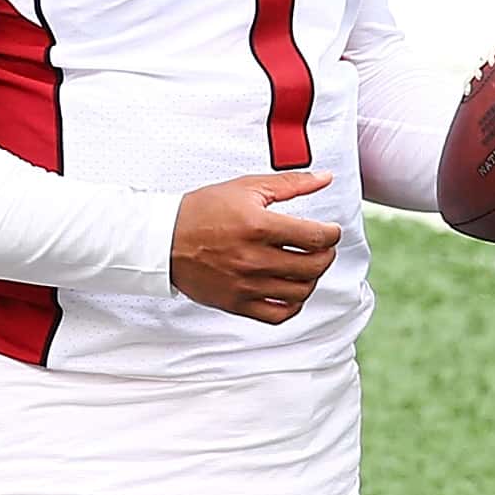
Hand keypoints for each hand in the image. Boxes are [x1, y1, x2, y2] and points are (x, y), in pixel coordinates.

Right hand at [171, 171, 340, 323]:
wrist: (163, 239)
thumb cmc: (201, 211)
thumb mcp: (247, 187)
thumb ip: (290, 184)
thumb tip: (323, 178)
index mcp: (258, 226)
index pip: (315, 237)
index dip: (331, 234)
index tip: (329, 231)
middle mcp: (254, 258)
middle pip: (313, 266)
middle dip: (326, 255)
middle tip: (322, 248)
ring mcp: (245, 284)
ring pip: (300, 292)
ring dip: (312, 278)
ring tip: (306, 266)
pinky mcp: (236, 303)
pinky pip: (278, 315)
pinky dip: (293, 305)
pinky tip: (290, 290)